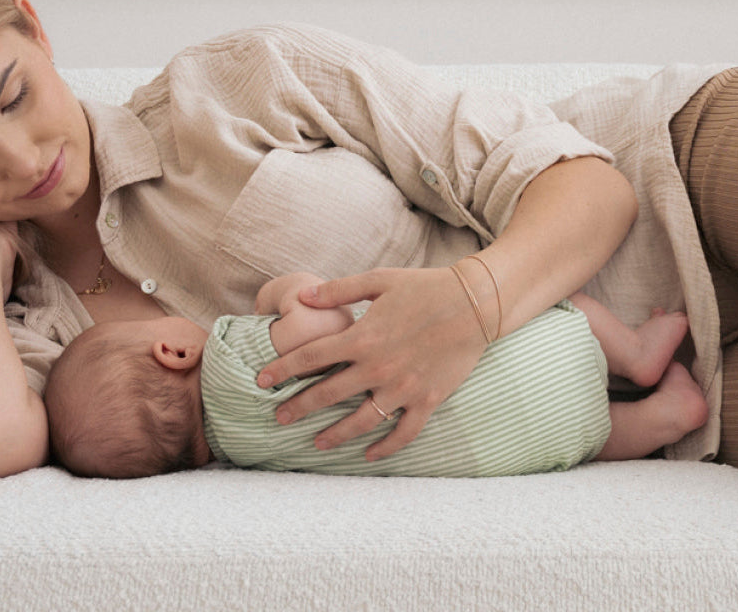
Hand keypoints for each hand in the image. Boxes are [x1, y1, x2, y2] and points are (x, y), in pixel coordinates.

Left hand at [255, 266, 488, 460]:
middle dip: (298, 408)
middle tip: (279, 418)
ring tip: (316, 444)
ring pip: (360, 422)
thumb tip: (303, 297)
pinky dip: (385, 448)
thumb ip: (339, 291)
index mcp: (362, 337)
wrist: (476, 303)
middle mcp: (378, 367)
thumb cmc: (426, 288)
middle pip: (327, 395)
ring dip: (335, 436)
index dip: (282, 370)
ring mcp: (403, 388)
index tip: (262, 381)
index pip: (310, 358)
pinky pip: (403, 433)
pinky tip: (369, 456)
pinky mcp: (427, 400)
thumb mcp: (379, 281)